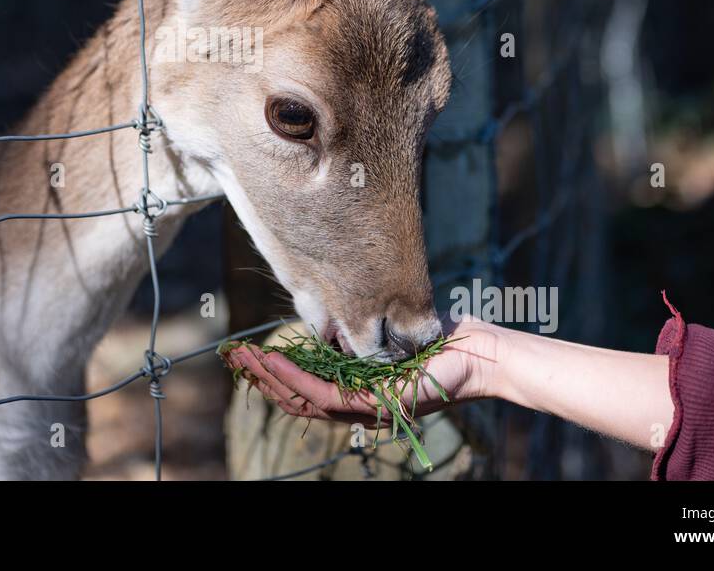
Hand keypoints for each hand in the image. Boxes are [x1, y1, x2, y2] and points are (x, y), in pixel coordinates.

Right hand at [222, 317, 499, 427]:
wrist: (479, 352)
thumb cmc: (441, 339)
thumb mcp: (388, 329)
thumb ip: (359, 328)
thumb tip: (332, 305)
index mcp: (358, 391)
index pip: (305, 390)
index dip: (272, 375)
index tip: (248, 352)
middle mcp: (358, 406)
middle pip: (296, 400)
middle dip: (262, 378)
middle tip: (235, 358)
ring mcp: (367, 409)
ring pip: (305, 402)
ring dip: (271, 379)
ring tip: (247, 359)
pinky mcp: (379, 406)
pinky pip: (328, 397)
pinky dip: (297, 380)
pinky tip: (277, 361)